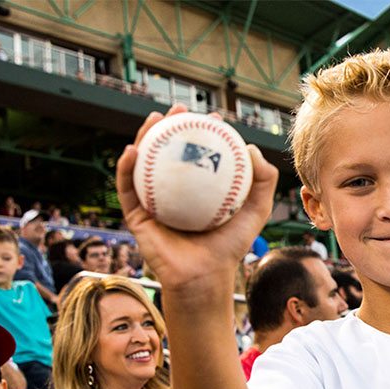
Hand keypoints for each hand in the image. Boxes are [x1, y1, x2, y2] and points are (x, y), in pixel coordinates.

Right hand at [115, 105, 278, 293]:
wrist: (204, 276)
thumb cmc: (231, 247)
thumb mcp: (256, 211)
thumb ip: (263, 181)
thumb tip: (249, 147)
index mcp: (199, 189)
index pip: (199, 153)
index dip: (204, 131)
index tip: (213, 117)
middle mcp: (174, 192)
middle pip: (169, 152)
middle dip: (171, 126)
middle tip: (180, 110)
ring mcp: (153, 202)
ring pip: (144, 163)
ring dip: (145, 136)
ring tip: (154, 119)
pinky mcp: (136, 215)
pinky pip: (127, 188)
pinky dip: (126, 168)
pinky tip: (133, 150)